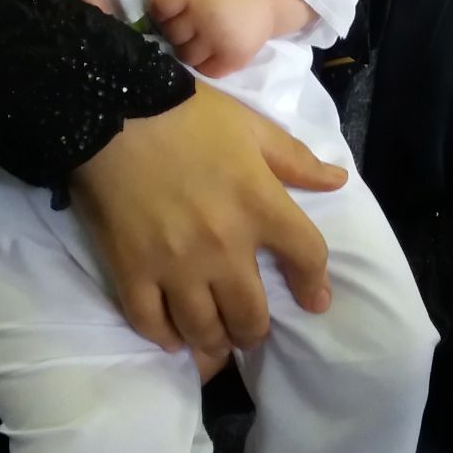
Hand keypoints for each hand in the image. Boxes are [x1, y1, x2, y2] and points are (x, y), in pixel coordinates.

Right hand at [70, 81, 346, 354]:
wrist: (113, 109)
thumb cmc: (187, 114)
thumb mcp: (251, 126)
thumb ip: (295, 159)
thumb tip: (338, 181)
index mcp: (260, 206)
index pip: (306, 257)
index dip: (315, 284)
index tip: (314, 301)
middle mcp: (224, 246)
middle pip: (251, 315)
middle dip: (255, 331)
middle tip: (250, 329)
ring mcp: (176, 264)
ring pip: (203, 330)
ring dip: (215, 343)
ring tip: (216, 341)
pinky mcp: (132, 270)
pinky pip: (151, 322)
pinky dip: (164, 336)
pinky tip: (172, 337)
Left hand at [148, 0, 314, 77]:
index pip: (158, 7)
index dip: (160, 9)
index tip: (169, 8)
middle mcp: (204, 17)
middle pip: (170, 34)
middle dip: (175, 29)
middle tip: (189, 21)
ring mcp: (218, 41)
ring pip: (184, 56)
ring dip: (189, 48)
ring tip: (201, 36)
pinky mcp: (233, 60)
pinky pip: (204, 71)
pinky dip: (205, 63)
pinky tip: (212, 49)